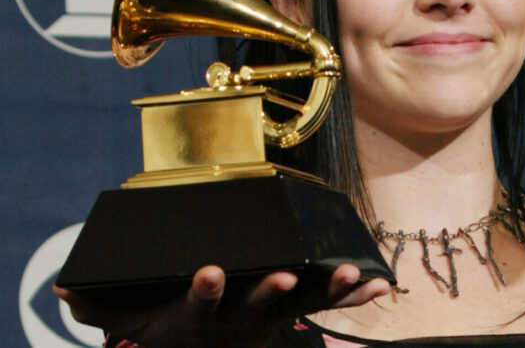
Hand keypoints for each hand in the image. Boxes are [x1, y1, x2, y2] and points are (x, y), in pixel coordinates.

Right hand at [53, 264, 390, 347]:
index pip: (204, 300)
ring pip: (303, 304)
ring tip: (353, 276)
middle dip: (270, 291)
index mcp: (205, 314)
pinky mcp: (295, 315)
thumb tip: (63, 292)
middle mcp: (241, 318)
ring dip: (328, 291)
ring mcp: (272, 318)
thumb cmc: (170, 330)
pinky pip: (328, 307)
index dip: (206, 289)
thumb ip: (102, 308)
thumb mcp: (134, 323)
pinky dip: (354, 298)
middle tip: (282, 277)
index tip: (209, 273)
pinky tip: (381, 286)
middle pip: (259, 305)